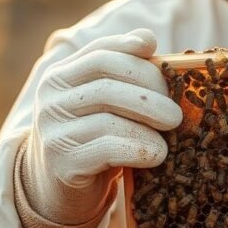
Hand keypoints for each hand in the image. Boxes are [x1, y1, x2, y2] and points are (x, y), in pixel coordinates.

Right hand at [21, 28, 181, 227]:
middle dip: (150, 93)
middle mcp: (50, 101)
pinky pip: (108, 148)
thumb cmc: (95, 137)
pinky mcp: (62, 163)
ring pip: (110, 119)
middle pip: (108, 84)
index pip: (100, 53)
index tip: (156, 50)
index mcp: (61, 77)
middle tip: (176, 111)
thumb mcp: (106, 103)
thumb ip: (124, 72)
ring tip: (171, 132)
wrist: (61, 189)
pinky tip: (158, 153)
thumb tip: (148, 38)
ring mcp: (52, 132)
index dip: (130, 48)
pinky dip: (140, 148)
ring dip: (150, 125)